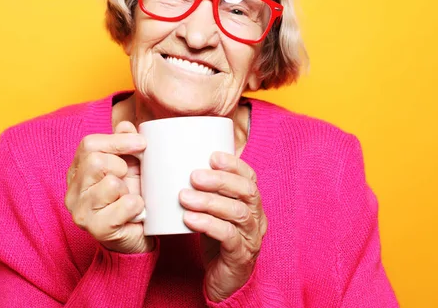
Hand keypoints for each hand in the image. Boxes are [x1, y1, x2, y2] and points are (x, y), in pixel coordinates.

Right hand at [65, 121, 153, 253]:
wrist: (136, 235)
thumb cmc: (130, 197)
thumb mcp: (130, 166)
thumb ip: (125, 143)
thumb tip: (125, 125)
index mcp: (78, 170)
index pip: (89, 144)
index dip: (117, 140)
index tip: (141, 143)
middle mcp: (73, 190)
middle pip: (95, 162)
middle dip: (121, 167)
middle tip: (128, 179)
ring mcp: (81, 211)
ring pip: (111, 184)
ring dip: (128, 190)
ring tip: (128, 198)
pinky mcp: (96, 229)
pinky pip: (124, 205)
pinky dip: (137, 206)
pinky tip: (136, 212)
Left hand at [179, 152, 267, 301]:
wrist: (223, 281)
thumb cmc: (216, 239)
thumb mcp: (213, 211)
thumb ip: (206, 190)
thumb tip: (180, 160)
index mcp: (251, 203)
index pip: (250, 177)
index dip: (234, 164)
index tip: (212, 156)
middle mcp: (257, 217)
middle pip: (247, 191)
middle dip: (220, 180)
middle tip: (193, 176)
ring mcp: (252, 237)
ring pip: (238, 213)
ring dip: (210, 202)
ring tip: (184, 196)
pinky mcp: (241, 256)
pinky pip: (229, 236)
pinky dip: (208, 224)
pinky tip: (189, 219)